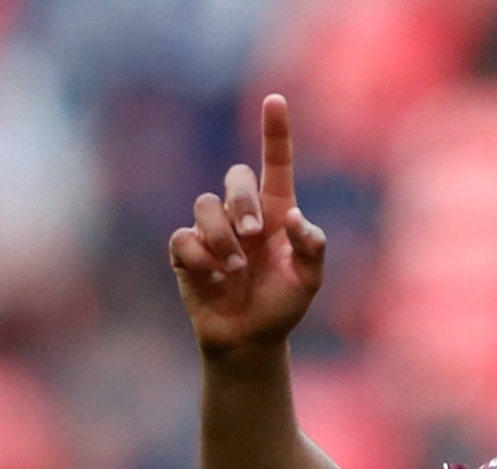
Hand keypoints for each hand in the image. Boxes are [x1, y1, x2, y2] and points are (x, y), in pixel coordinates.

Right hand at [170, 94, 327, 356]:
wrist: (250, 340)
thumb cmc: (282, 306)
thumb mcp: (309, 281)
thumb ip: (312, 248)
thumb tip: (296, 218)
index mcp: (277, 212)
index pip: (276, 163)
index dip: (275, 131)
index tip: (275, 99)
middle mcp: (243, 214)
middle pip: (235, 177)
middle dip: (243, 201)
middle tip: (254, 234)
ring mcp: (212, 230)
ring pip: (205, 205)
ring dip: (223, 238)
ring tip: (237, 269)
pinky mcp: (186, 251)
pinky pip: (184, 238)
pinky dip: (202, 260)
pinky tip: (215, 280)